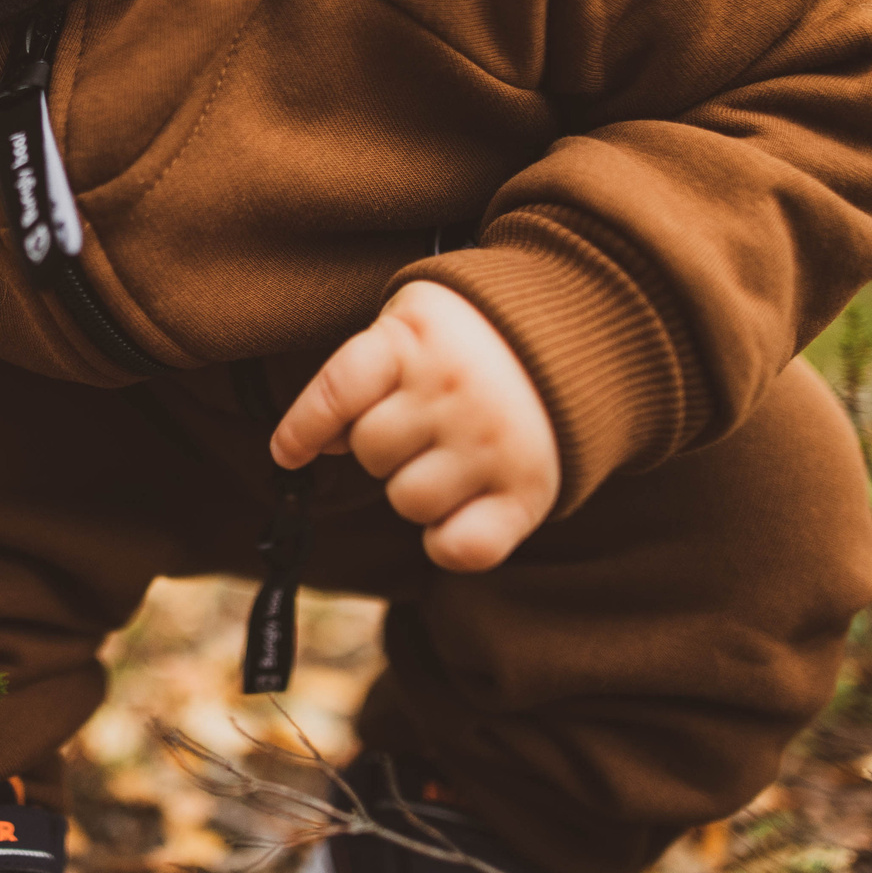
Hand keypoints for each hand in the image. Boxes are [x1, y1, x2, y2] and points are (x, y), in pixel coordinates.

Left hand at [270, 280, 559, 571]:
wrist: (584, 332)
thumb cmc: (475, 337)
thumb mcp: (414, 324)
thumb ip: (364, 373)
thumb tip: (317, 443)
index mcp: (414, 340)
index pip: (337, 391)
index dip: (304, 427)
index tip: (287, 452)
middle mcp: (454, 391)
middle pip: (370, 451)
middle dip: (383, 445)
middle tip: (422, 425)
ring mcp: (492, 442)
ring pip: (408, 500)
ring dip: (416, 487)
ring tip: (450, 457)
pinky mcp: (527, 490)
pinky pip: (460, 548)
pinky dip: (448, 543)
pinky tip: (458, 514)